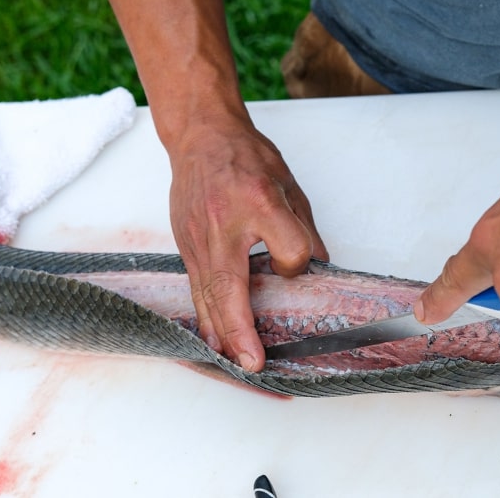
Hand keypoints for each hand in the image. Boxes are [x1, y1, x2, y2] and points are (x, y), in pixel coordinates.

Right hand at [108, 0, 327, 370]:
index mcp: (259, 203)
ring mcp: (198, 237)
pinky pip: (195, 286)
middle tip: (253, 362)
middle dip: (241, 330)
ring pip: (207, 294)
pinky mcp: (185, 244)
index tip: (295, 264)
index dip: (296, 263)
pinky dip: (204, 314)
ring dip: (220, 331)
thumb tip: (315, 267)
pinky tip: (212, 336)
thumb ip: (303, 228)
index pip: (288, 250)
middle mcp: (224, 224)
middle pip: (231, 287)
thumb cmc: (247, 157)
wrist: (200, 137)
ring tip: (232, 360)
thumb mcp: (289, 184)